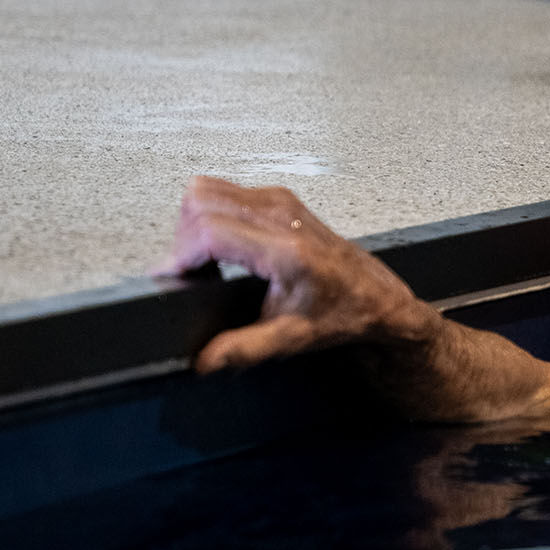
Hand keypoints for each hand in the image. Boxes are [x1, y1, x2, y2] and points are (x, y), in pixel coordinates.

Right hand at [159, 176, 437, 372]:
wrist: (377, 297)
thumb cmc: (343, 312)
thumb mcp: (291, 338)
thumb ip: (243, 348)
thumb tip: (204, 359)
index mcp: (285, 249)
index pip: (210, 230)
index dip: (181, 254)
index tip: (172, 276)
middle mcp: (282, 216)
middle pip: (200, 200)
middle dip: (182, 236)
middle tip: (189, 270)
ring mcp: (282, 202)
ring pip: (209, 189)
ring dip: (194, 222)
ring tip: (203, 259)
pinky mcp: (281, 199)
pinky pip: (227, 192)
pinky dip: (212, 214)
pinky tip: (222, 246)